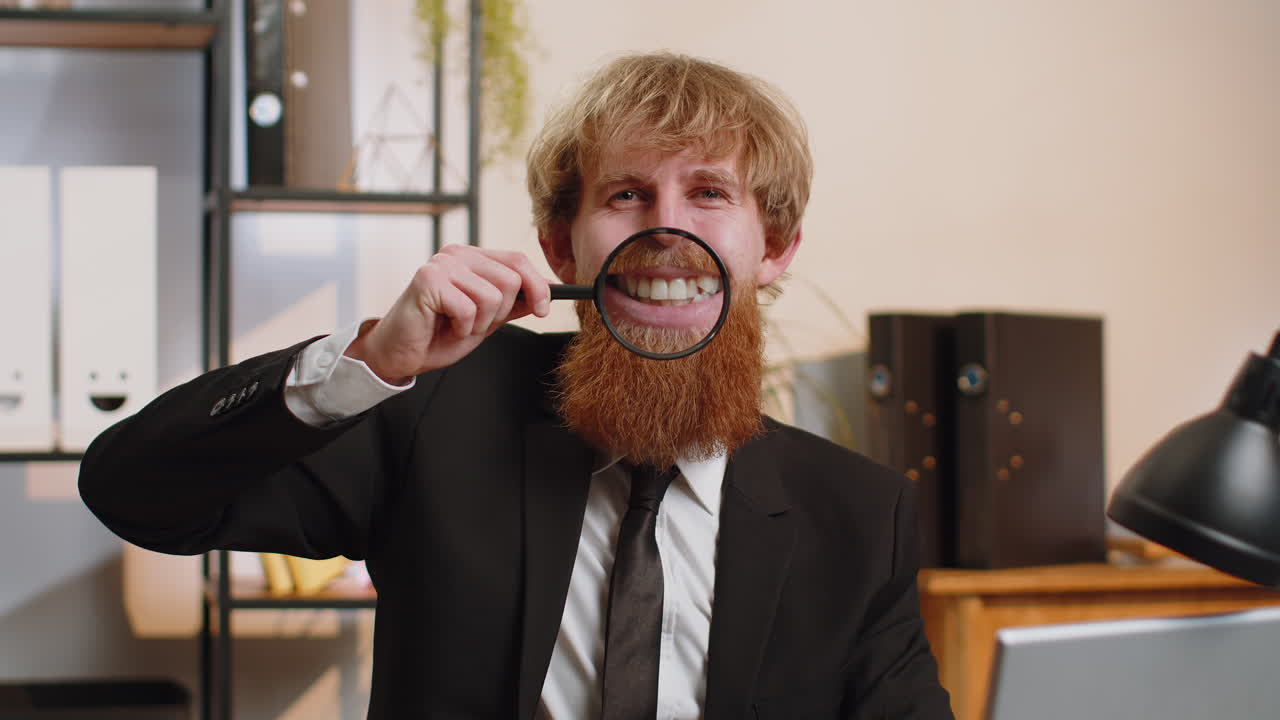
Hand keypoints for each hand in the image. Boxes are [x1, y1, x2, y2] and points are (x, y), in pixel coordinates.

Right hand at [345, 245, 552, 383]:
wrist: (400, 354)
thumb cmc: (438, 335)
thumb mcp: (486, 320)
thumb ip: (512, 304)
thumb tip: (546, 292)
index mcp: (472, 258)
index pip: (517, 260)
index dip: (538, 285)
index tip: (542, 310)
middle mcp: (457, 254)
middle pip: (511, 279)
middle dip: (500, 313)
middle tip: (475, 324)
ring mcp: (441, 265)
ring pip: (493, 296)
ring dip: (480, 323)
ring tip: (457, 326)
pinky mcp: (428, 281)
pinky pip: (469, 309)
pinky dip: (462, 328)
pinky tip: (444, 327)